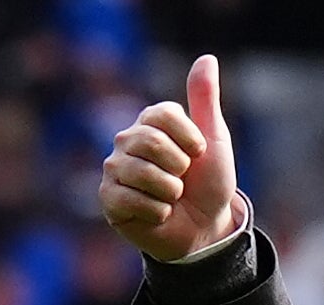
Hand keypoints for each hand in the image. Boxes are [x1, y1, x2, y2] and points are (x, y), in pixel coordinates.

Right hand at [98, 52, 249, 263]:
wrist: (204, 228)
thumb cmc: (208, 184)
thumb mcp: (214, 139)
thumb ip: (205, 99)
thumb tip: (207, 58)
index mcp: (150, 121)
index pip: (164, 115)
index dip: (190, 138)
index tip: (199, 154)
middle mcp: (127, 140)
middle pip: (151, 142)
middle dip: (179, 168)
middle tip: (183, 180)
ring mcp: (114, 169)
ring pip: (142, 173)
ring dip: (170, 192)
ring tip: (172, 197)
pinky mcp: (109, 199)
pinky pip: (131, 200)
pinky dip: (157, 212)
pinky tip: (159, 214)